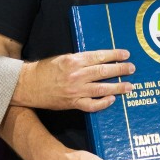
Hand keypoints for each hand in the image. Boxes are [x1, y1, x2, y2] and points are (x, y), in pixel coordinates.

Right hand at [12, 49, 134, 112]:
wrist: (28, 85)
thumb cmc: (45, 70)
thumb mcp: (62, 59)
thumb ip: (79, 60)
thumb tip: (98, 60)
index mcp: (74, 61)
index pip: (99, 56)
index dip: (114, 55)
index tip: (125, 54)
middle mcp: (76, 75)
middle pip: (103, 72)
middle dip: (120, 70)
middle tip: (131, 69)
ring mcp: (75, 91)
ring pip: (101, 89)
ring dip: (117, 87)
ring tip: (129, 86)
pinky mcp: (72, 103)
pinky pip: (91, 105)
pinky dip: (103, 103)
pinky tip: (111, 100)